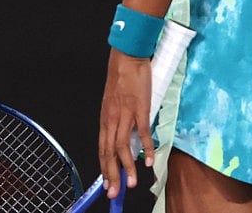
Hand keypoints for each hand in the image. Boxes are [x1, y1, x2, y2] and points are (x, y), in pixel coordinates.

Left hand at [98, 49, 152, 199]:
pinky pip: (141, 133)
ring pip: (122, 148)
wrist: (127, 58)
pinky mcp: (139, 109)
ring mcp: (125, 115)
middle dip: (111, 176)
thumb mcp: (114, 103)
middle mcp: (111, 119)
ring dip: (127, 168)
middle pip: (109, 153)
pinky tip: (148, 161)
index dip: (104, 168)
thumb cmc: (121, 78)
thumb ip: (117, 121)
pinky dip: (146, 149)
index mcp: (105, 119)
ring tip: (131, 184)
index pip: (102, 149)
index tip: (106, 184)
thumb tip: (124, 138)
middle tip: (114, 193)